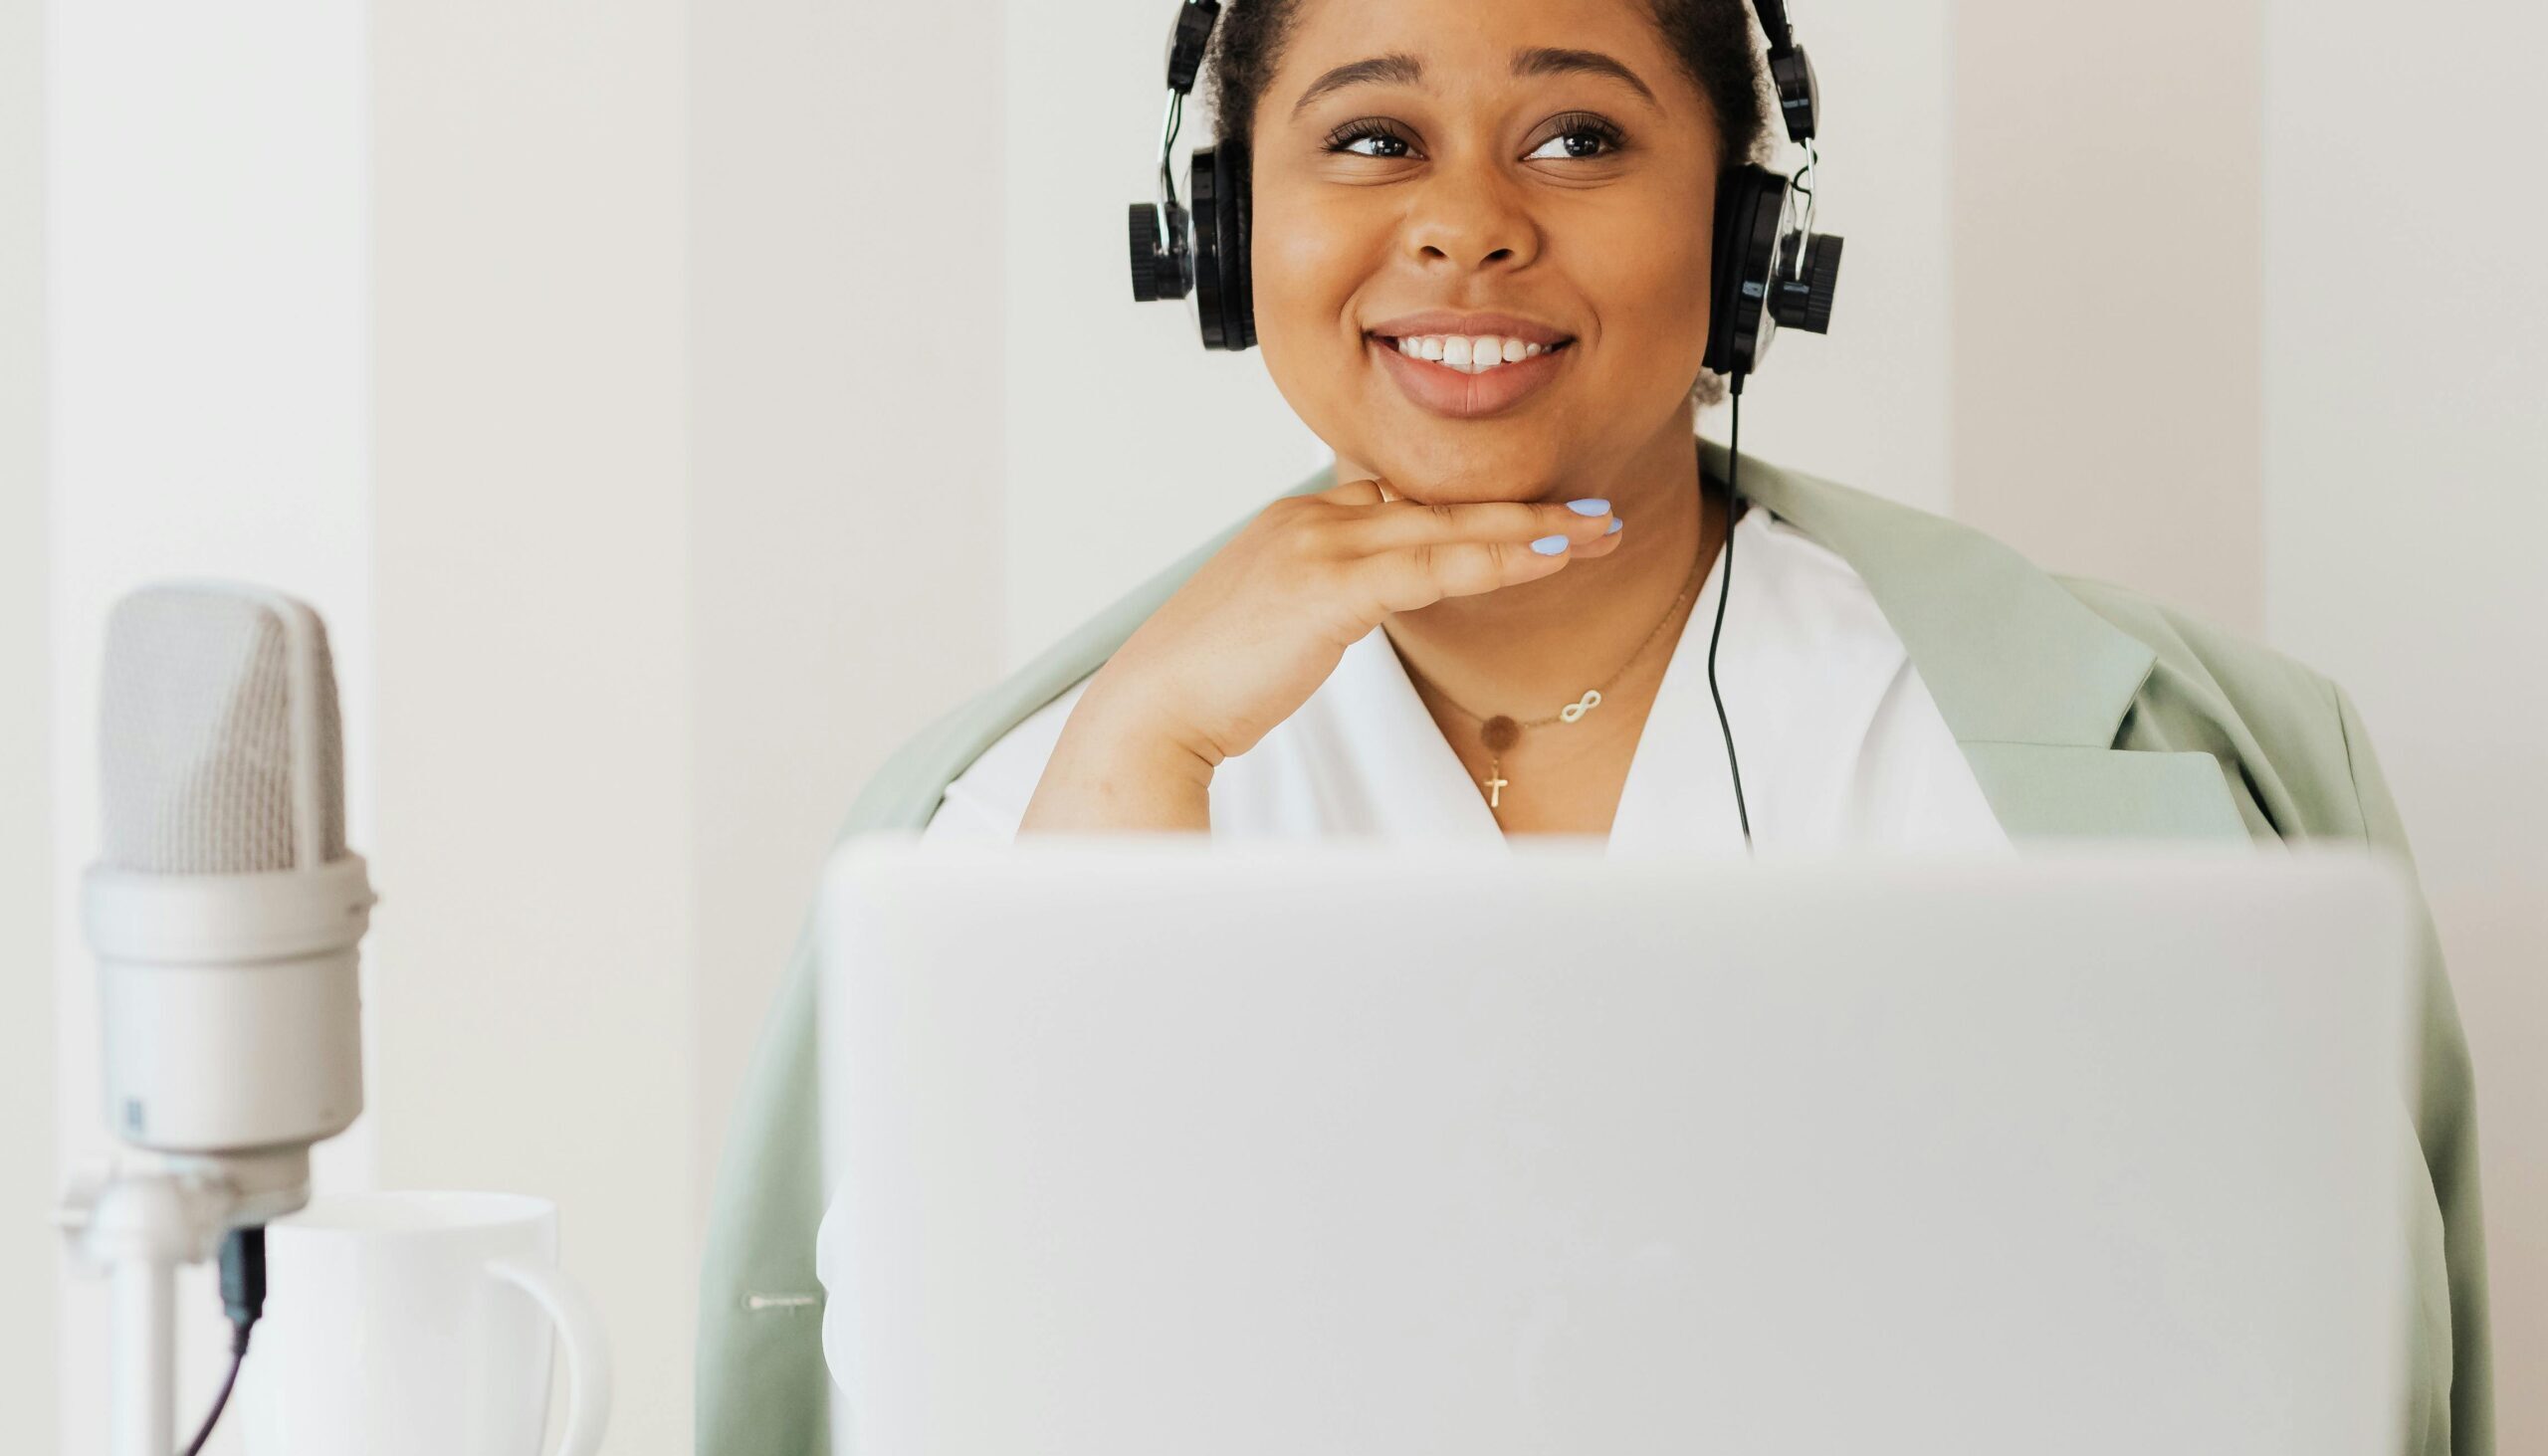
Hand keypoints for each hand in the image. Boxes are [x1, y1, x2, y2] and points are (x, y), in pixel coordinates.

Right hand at [1020, 478, 1622, 831]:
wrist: (1150, 713)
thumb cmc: (1203, 686)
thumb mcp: (1269, 625)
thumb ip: (1318, 601)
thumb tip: (1357, 608)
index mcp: (1293, 521)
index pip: (1401, 503)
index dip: (1470, 512)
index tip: (1530, 519)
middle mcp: (1308, 518)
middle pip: (1436, 504)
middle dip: (1522, 509)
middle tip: (1594, 515)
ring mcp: (1317, 544)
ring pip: (1446, 528)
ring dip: (1531, 529)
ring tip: (1597, 532)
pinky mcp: (1328, 586)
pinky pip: (1433, 567)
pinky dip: (1496, 561)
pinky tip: (1547, 560)